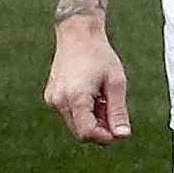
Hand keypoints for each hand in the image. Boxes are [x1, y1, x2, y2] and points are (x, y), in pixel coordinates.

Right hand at [44, 21, 131, 144]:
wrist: (78, 35)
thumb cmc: (100, 56)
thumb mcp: (116, 83)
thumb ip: (118, 111)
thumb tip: (122, 135)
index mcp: (75, 98)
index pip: (87, 133)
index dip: (105, 137)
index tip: (119, 131)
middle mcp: (58, 101)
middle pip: (80, 131)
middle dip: (100, 128)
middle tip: (114, 111)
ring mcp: (52, 99)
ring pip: (75, 123)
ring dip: (92, 119)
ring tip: (104, 98)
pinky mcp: (51, 96)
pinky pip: (69, 113)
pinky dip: (83, 111)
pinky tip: (93, 95)